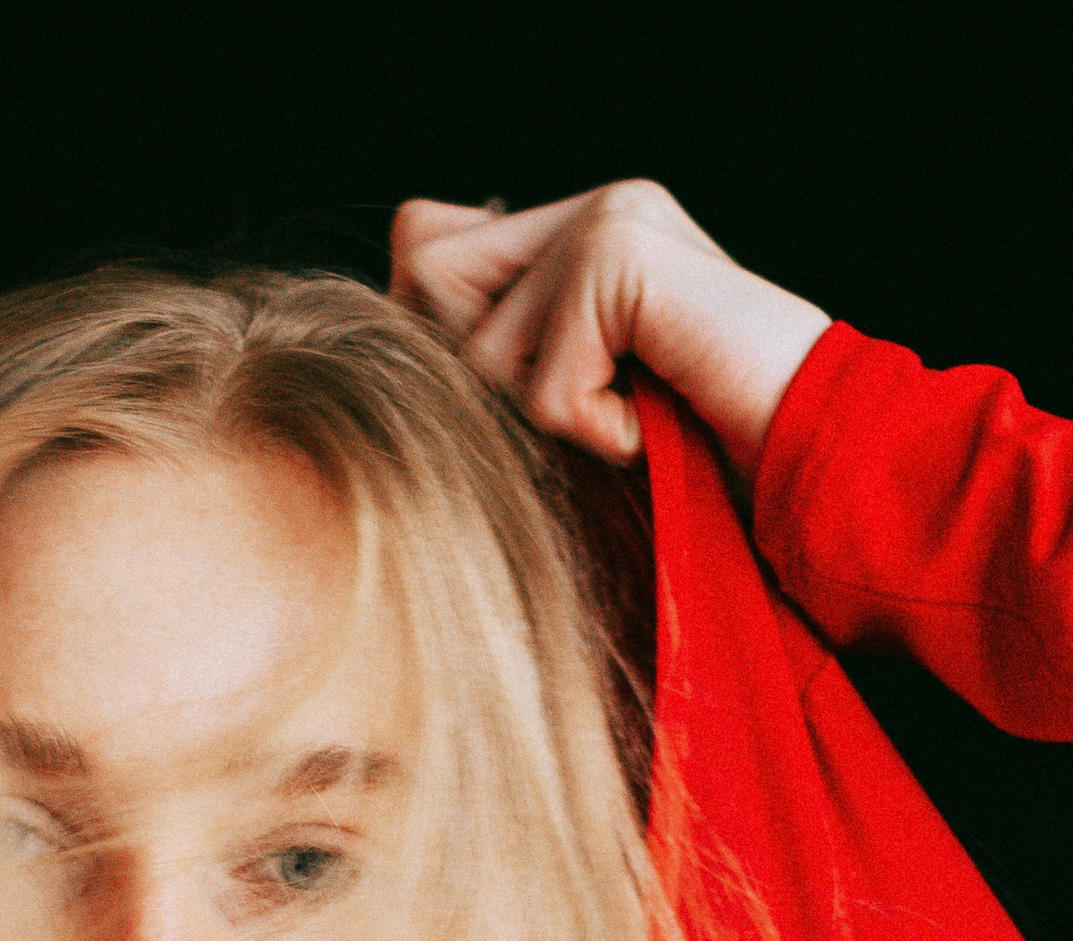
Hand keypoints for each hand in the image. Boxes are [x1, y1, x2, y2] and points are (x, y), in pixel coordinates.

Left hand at [389, 182, 830, 475]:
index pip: (426, 248)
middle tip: (595, 398)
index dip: (448, 339)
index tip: (548, 391)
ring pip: (480, 353)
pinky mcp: (623, 257)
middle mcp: (592, 207)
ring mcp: (612, 220)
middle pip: (429, 284)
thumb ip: (489, 344)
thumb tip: (407, 269)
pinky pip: (545, 387)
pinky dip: (600, 431)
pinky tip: (658, 418)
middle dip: (492, 378)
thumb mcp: (569, 410)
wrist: (809, 457)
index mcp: (575, 229)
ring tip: (636, 410)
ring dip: (555, 419)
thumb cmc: (690, 455)